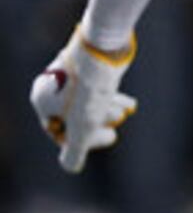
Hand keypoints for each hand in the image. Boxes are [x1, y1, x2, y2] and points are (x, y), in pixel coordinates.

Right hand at [29, 31, 134, 172]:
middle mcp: (52, 87)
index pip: (61, 133)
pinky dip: (112, 97)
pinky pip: (97, 88)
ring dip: (109, 110)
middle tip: (119, 118)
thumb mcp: (84, 126)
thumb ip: (76, 150)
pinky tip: (130, 103)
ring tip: (128, 107)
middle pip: (77, 117)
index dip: (86, 140)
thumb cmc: (91, 87)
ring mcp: (69, 75)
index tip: (111, 136)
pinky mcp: (87, 66)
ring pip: (89, 102)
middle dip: (101, 121)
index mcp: (43, 101)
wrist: (105, 44)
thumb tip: (71, 168)